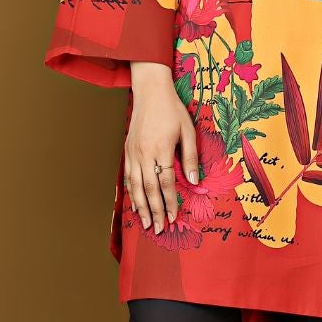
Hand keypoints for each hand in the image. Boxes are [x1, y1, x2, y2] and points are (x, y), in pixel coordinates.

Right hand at [124, 63, 200, 233]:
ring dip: (141, 207)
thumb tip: (194, 182)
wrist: (150, 92)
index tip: (174, 217)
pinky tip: (135, 205)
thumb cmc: (172, 110)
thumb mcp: (188, 131)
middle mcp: (144, 153)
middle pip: (149, 189)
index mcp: (161, 148)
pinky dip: (131, 193)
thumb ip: (190, 157)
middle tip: (159, 229)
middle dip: (155, 211)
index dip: (170, 202)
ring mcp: (133, 153)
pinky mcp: (127, 151)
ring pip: (136, 186)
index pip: (166, 183)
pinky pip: (128, 177)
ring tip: (146, 223)